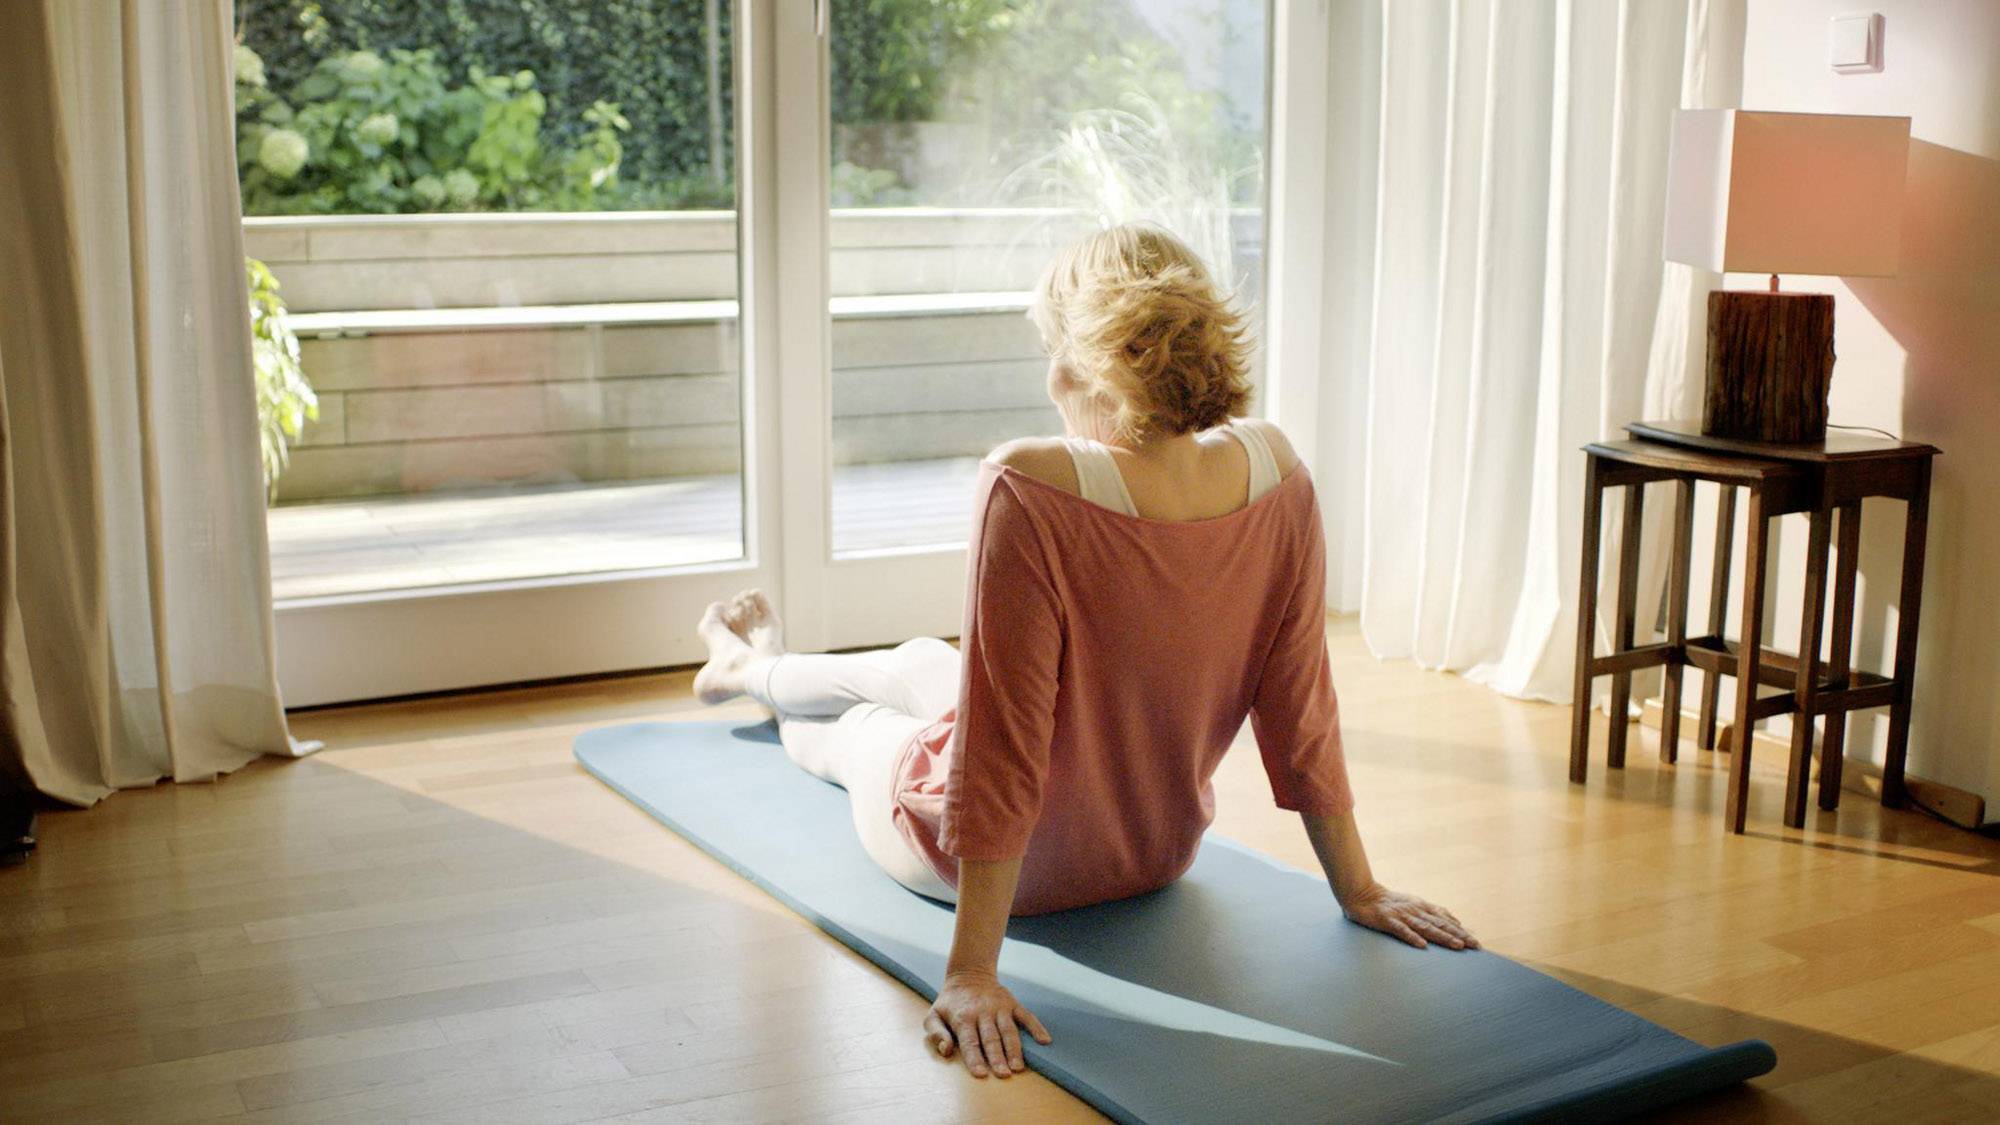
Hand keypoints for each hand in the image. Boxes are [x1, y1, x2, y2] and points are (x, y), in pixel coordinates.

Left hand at [923, 969, 1050, 1078]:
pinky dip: (1036, 1027)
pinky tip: (1045, 1040)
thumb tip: (946, 1049)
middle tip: (1003, 1074)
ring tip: (1019, 1067)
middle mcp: (983, 1012)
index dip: (975, 1058)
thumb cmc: (950, 1003)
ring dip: (1014, 1049)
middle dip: (997, 1057)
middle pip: (991, 1038)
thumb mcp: (933, 1014)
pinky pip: (1026, 1016)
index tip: (981, 1074)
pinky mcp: (1012, 1003)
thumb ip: (936, 1033)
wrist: (968, 975)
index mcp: (963, 1018)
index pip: (969, 1041)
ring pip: (1009, 1030)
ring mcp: (1000, 1007)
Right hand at [1339, 883, 1478, 949]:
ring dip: (1442, 936)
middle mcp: (1415, 910)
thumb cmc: (1389, 902)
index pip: (1446, 920)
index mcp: (1422, 907)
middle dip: (1459, 935)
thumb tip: (1455, 922)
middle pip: (1441, 924)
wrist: (1362, 894)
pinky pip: (1401, 930)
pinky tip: (1422, 945)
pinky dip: (1412, 937)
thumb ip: (1432, 913)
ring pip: (1426, 927)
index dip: (1461, 931)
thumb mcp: (1414, 904)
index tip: (1476, 942)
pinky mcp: (1387, 921)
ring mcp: (1402, 915)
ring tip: (1457, 946)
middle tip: (1475, 946)